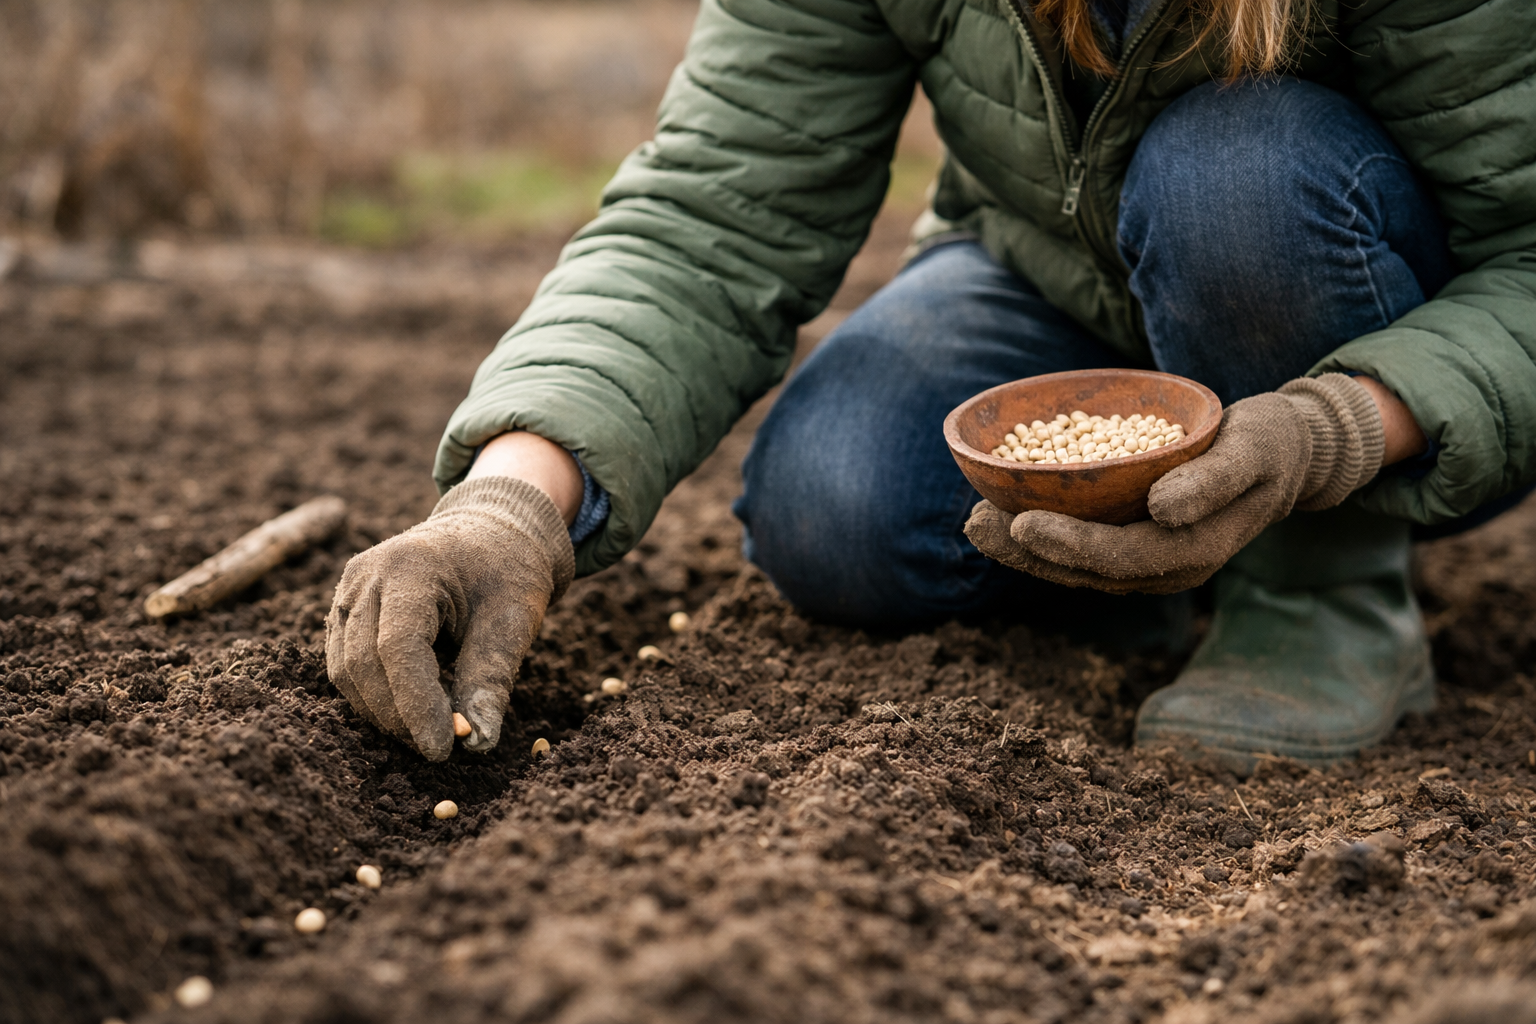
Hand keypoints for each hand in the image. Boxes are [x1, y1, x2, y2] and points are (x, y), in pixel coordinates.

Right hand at [325, 477, 574, 758]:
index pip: (399, 647)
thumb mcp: (514, 621)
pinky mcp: (345, 610)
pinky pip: (345, 664)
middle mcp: (367, 575)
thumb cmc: (507, 572)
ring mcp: (348, 590)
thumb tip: (477, 742)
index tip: (442, 748)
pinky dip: (373, 696)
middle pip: (364, 663)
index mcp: (411, 566)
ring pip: (346, 670)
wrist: (490, 532)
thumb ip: (491, 680)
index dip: (416, 705)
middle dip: (399, 716)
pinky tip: (409, 712)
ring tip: (427, 733)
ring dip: (383, 712)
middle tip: (441, 748)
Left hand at [965, 374, 1386, 593]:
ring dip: (1022, 550)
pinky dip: (1039, 537)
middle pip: (1084, 570)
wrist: (1287, 455)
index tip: (1022, 522)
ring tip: (975, 523)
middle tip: (974, 523)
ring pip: (1075, 567)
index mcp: (1193, 553)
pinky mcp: (1135, 544)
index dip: (1068, 544)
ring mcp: (1149, 562)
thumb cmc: (1269, 444)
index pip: (1119, 557)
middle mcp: (1166, 568)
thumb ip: (1213, 481)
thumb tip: (1163, 510)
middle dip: (1025, 551)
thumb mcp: (1253, 452)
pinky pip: (1080, 548)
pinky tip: (1004, 514)